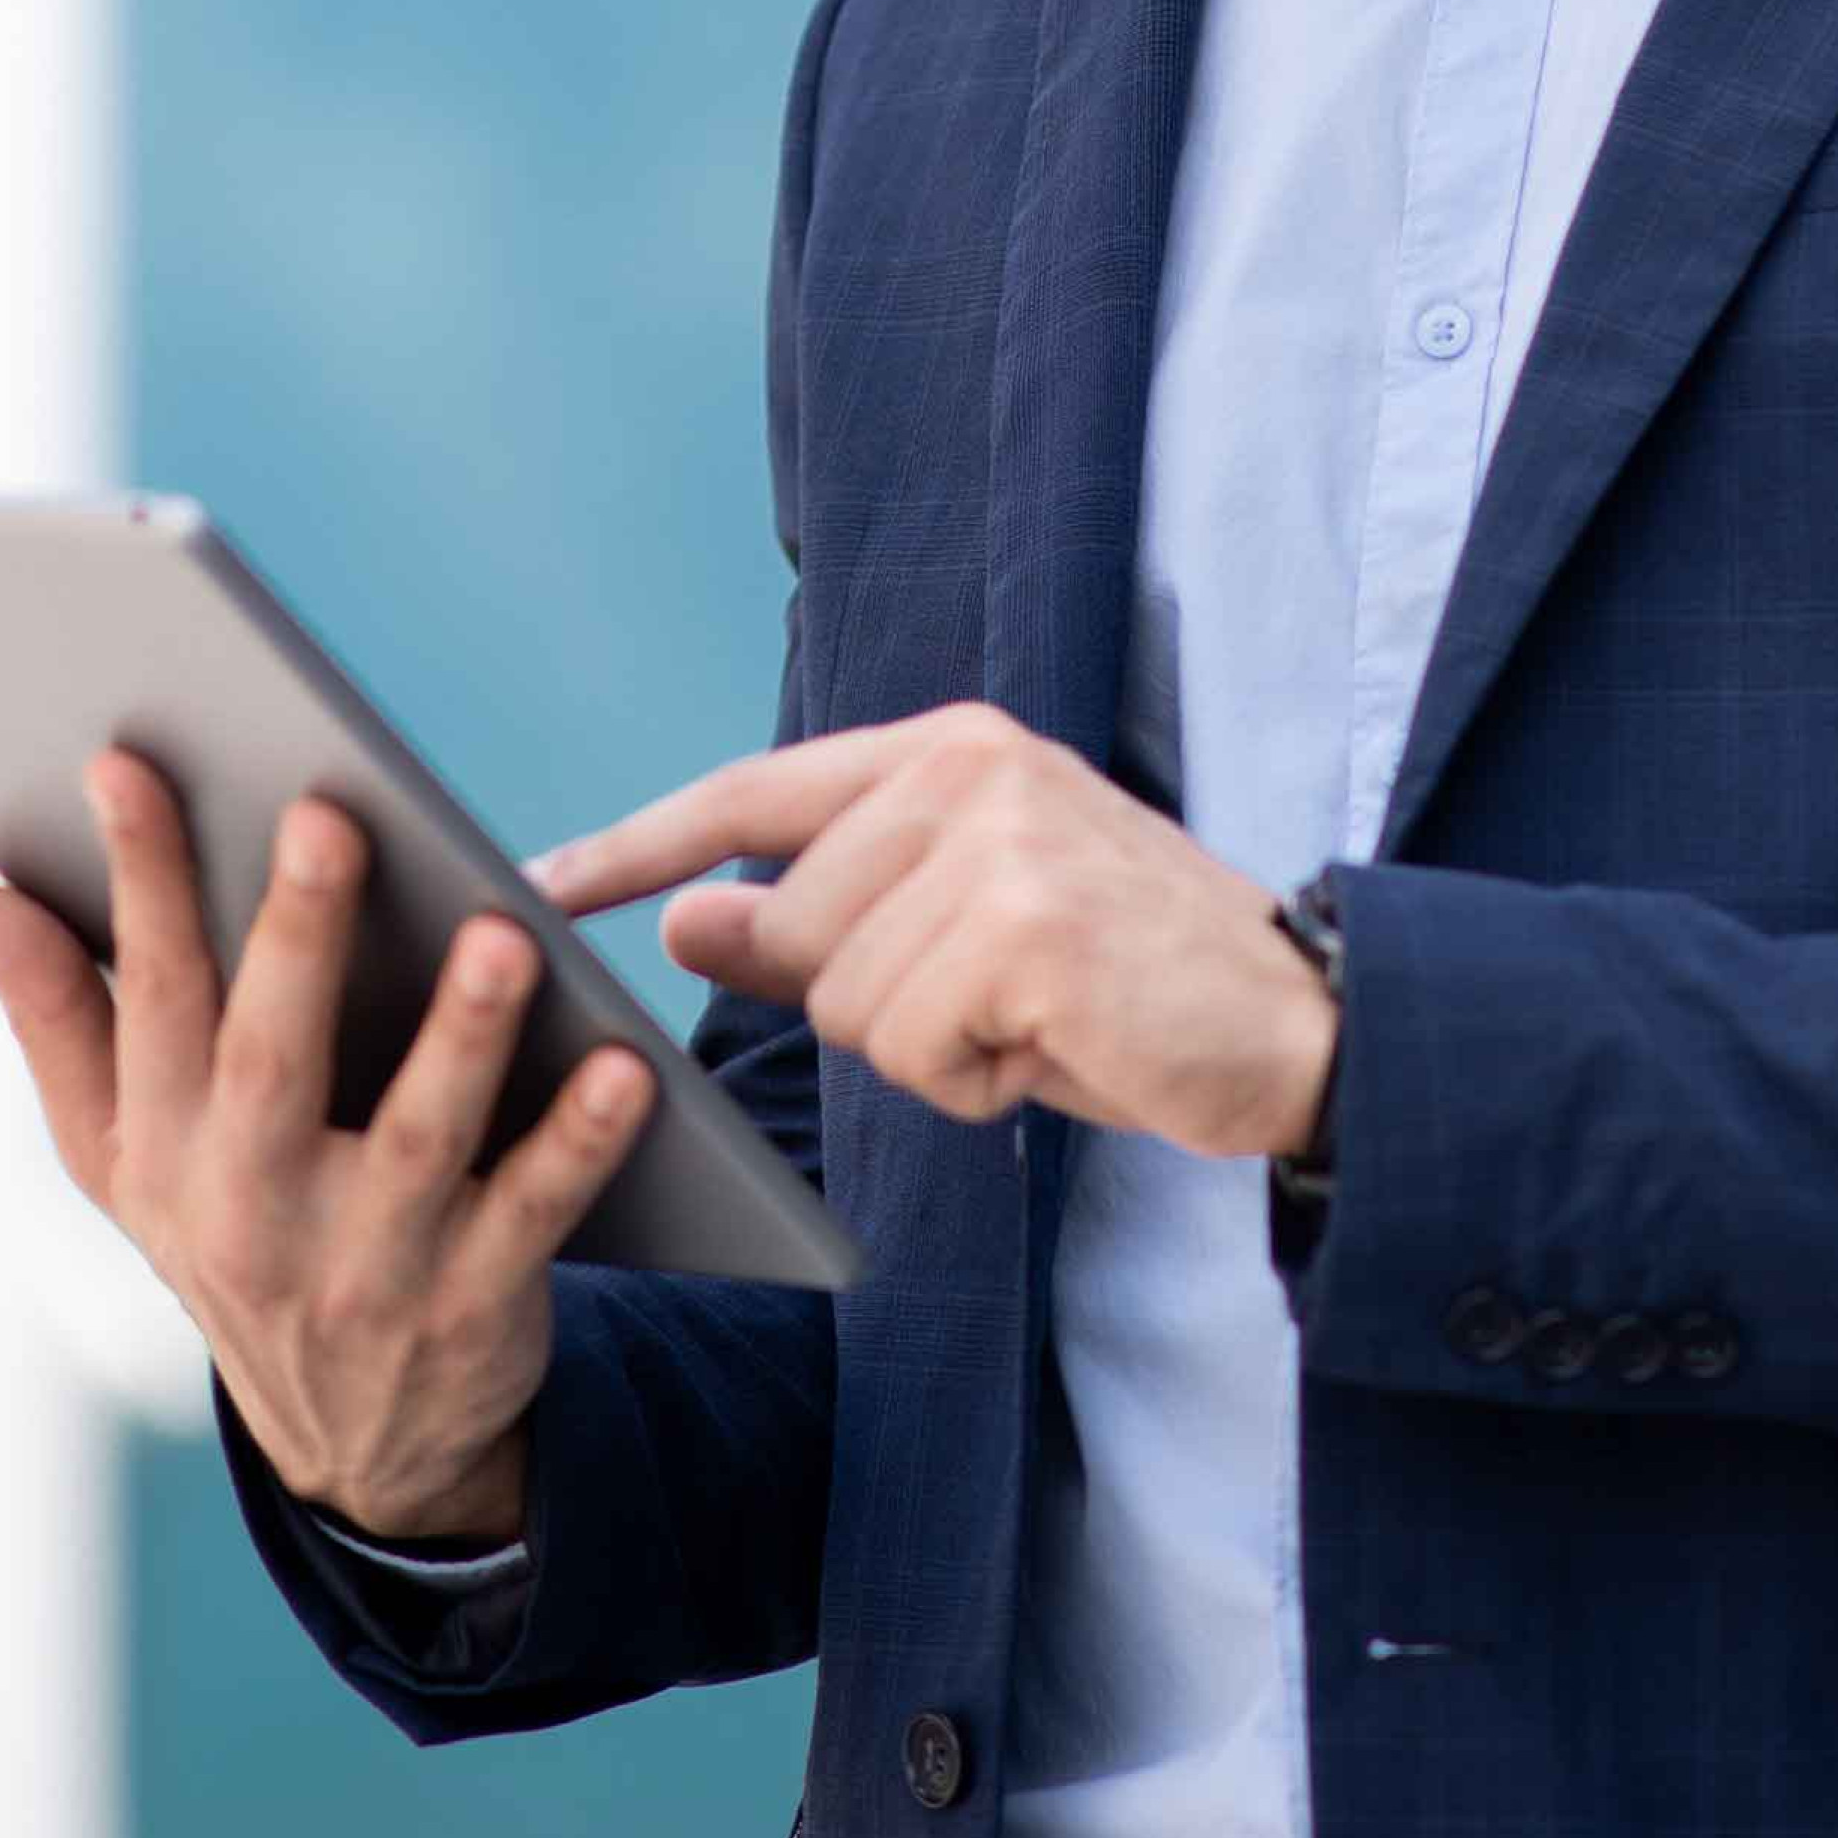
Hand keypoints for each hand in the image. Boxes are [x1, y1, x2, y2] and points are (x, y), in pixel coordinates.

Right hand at [0, 750, 658, 1544]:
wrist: (360, 1446)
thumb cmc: (233, 1226)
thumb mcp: (123, 1153)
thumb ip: (52, 1014)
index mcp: (167, 1147)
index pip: (148, 995)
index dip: (137, 880)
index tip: (126, 762)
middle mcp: (256, 1209)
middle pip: (272, 1063)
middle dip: (297, 941)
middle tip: (329, 817)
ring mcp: (370, 1267)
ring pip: (419, 1142)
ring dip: (461, 1039)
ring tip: (502, 934)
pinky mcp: (477, 1307)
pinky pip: (535, 1218)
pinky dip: (577, 1145)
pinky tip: (622, 1066)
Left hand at [531, 701, 1334, 1155]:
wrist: (1306, 1026)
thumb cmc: (1125, 988)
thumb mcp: (959, 940)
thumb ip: (825, 919)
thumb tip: (684, 923)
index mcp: (946, 751)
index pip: (748, 795)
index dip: (634, 849)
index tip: (532, 888)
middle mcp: (965, 770)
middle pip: (794, 933)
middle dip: (874, 1006)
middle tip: (1000, 1004)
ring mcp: (997, 840)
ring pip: (845, 1003)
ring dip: (931, 1053)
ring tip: (1039, 1024)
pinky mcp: (1023, 927)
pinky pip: (911, 1050)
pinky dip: (975, 1087)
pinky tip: (1059, 1051)